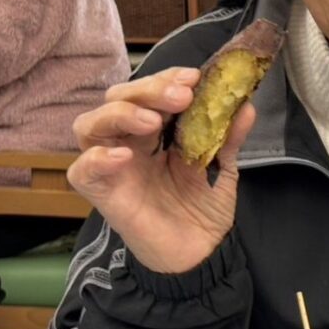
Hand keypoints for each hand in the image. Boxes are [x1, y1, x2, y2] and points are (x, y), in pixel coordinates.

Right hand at [67, 66, 255, 273]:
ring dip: (121, 114)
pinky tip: (124, 157)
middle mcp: (129, 140)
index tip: (194, 76)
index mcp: (155, 129)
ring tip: (153, 122)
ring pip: (90, 124)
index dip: (167, 78)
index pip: (149, 90)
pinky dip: (98, 158)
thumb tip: (246, 105)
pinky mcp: (102, 192)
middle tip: (181, 96)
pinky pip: (82, 169)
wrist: (201, 251)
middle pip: (118, 99)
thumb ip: (228, 135)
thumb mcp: (221, 165)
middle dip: (148, 90)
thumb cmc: (204, 205)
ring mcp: (112, 165)